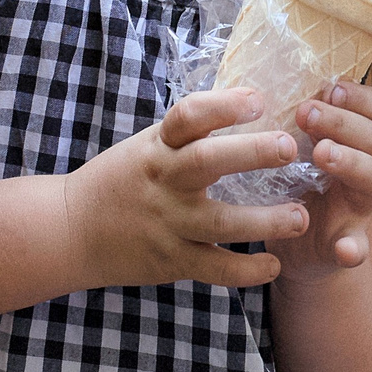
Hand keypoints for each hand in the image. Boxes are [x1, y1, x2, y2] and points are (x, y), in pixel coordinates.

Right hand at [63, 88, 307, 289]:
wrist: (70, 230)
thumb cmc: (123, 180)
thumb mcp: (149, 146)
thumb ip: (190, 133)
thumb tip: (250, 101)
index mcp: (159, 146)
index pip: (189, 116)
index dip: (223, 105)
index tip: (258, 100)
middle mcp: (164, 180)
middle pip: (207, 162)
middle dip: (252, 153)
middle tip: (289, 147)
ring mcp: (168, 222)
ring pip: (221, 222)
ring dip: (265, 221)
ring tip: (301, 218)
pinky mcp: (171, 260)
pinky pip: (214, 268)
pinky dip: (246, 271)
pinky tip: (273, 265)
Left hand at [271, 80, 371, 280]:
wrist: (293, 246)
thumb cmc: (291, 184)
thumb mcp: (293, 148)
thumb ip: (294, 119)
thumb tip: (261, 79)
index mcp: (354, 142)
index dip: (360, 95)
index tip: (329, 87)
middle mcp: (364, 169)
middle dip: (342, 121)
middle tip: (307, 113)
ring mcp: (359, 207)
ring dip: (353, 163)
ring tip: (322, 154)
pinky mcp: (346, 244)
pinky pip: (359, 247)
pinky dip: (356, 248)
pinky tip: (345, 250)